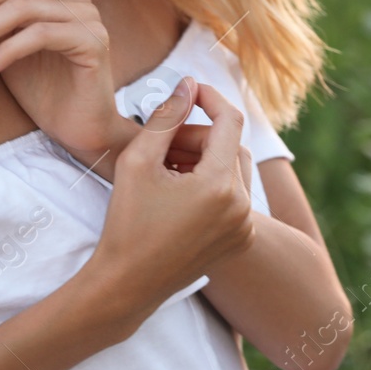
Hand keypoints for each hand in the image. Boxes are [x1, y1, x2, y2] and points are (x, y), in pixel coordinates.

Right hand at [89, 78, 255, 305]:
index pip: (230, 120)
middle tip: (162, 145)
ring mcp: (244, 226)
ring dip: (206, 159)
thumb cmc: (127, 222)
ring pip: (234, 169)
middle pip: (230, 145)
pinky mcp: (240, 240)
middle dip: (198, 136)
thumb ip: (166, 116)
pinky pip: (236, 196)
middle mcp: (241, 207)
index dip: (210, 98)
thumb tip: (188, 83)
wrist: (126, 285)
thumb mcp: (138, 161)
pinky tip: (179, 192)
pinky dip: (214, 184)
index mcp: (219, 186)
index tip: (188, 90)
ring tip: (168, 168)